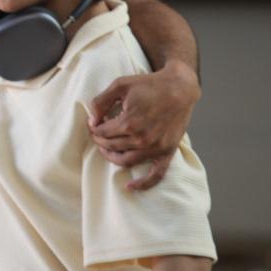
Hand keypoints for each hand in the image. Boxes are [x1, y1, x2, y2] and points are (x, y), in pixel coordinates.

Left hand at [88, 60, 199, 190]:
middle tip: (98, 133)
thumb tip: (91, 119)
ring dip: (112, 157)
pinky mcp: (167, 152)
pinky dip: (143, 184)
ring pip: (126, 161)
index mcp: (129, 122)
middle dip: (100, 140)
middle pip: (111, 146)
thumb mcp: (120, 85)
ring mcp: (156, 148)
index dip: (94, 128)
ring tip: (105, 149)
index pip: (102, 133)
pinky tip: (129, 186)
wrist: (179, 88)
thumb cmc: (149, 84)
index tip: (94, 123)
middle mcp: (142, 139)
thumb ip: (101, 101)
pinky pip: (156, 175)